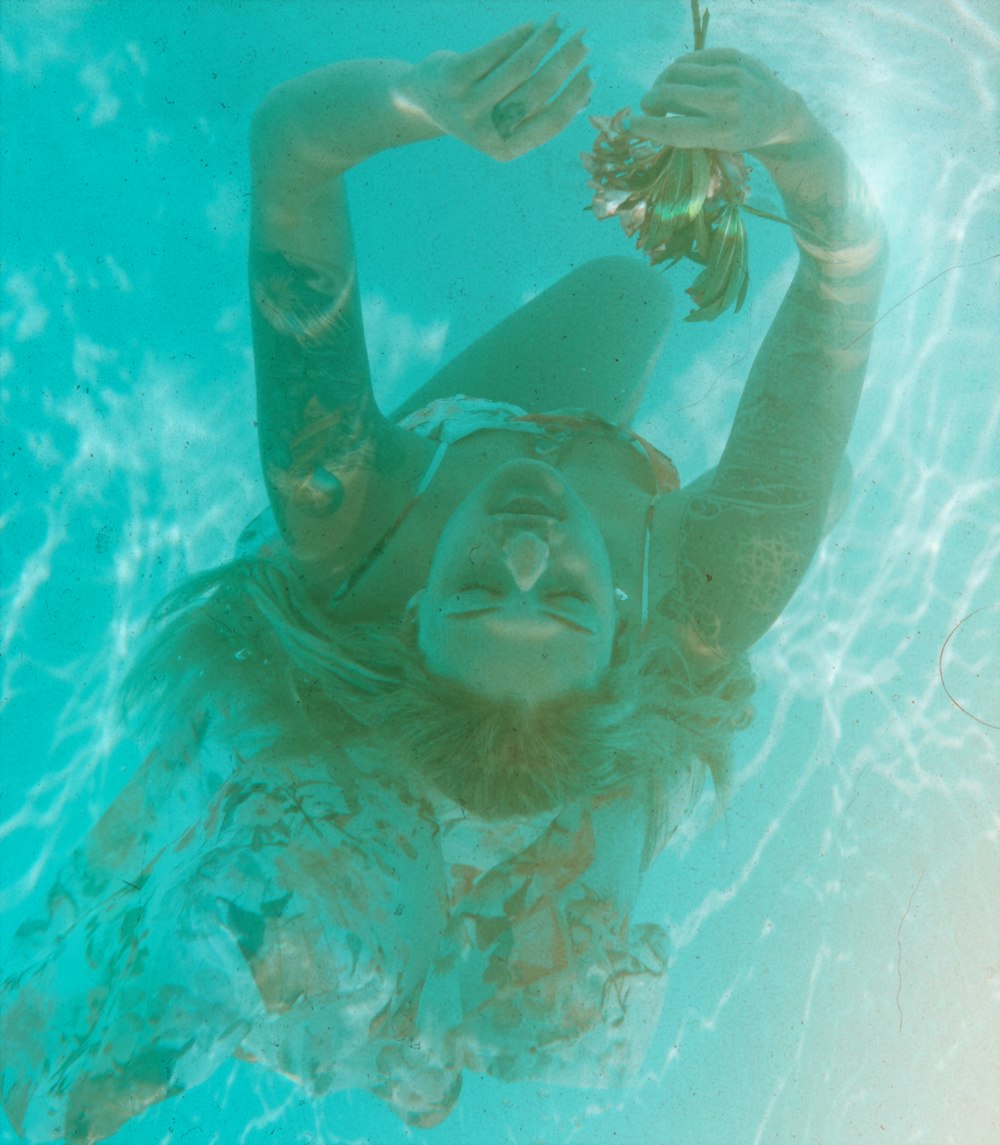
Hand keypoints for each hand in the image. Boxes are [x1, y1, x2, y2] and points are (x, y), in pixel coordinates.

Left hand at [394, 17, 591, 160]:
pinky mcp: (454, 77)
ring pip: (519, 67)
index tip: (595, 69)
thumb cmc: (478, 110)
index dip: (577, 94)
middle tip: (587, 36)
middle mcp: (486, 132)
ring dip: (546, 40)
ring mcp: (467, 105)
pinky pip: (494, 51)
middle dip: (568, 59)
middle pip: (538, 90)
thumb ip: (540, 111)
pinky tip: (534, 25)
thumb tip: (587, 91)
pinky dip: (518, 36)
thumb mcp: (507, 121)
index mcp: (505, 149)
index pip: (552, 122)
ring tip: (562, 22)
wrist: (424, 102)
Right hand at [627, 48, 814, 157]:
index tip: (630, 125)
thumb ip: (688, 132)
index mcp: (722, 132)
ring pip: (677, 71)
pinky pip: (693, 59)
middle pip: (669, 94)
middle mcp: (727, 101)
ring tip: (663, 94)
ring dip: (662, 83)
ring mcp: (731, 75)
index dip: (645, 127)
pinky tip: (681, 80)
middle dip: (650, 101)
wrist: (781, 116)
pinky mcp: (734, 56)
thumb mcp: (718, 146)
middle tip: (648, 109)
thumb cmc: (742, 138)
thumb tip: (651, 116)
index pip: (673, 128)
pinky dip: (680, 70)